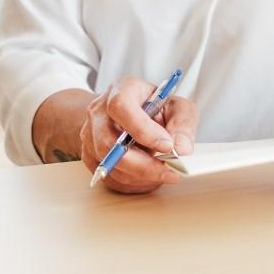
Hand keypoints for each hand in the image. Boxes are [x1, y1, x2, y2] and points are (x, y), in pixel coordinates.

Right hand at [79, 76, 197, 193]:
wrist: (130, 114)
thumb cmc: (154, 108)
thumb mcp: (177, 107)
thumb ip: (183, 124)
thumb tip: (181, 149)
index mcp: (122, 90)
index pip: (121, 107)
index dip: (142, 130)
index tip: (167, 146)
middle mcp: (99, 111)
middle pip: (110, 143)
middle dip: (143, 164)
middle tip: (169, 172)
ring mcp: (90, 134)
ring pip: (108, 164)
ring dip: (139, 176)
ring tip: (161, 174)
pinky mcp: (89, 155)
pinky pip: (108, 177)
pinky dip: (131, 183)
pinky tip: (148, 178)